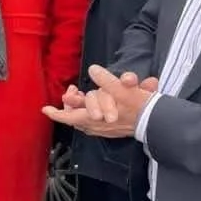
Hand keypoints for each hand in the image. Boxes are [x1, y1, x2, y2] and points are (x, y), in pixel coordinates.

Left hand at [42, 66, 157, 137]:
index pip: (68, 117)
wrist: (155, 120)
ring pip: (84, 120)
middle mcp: (95, 126)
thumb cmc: (137, 105)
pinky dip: (90, 113)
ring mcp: (103, 130)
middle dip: (70, 105)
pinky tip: (94, 106)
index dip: (56, 113)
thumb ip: (105, 79)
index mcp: (92, 118)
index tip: (45, 110)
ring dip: (80, 108)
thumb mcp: (120, 89)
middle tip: (70, 93)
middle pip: (74, 117)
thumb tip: (93, 70)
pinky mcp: (111, 131)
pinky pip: (94, 123)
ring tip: (80, 96)